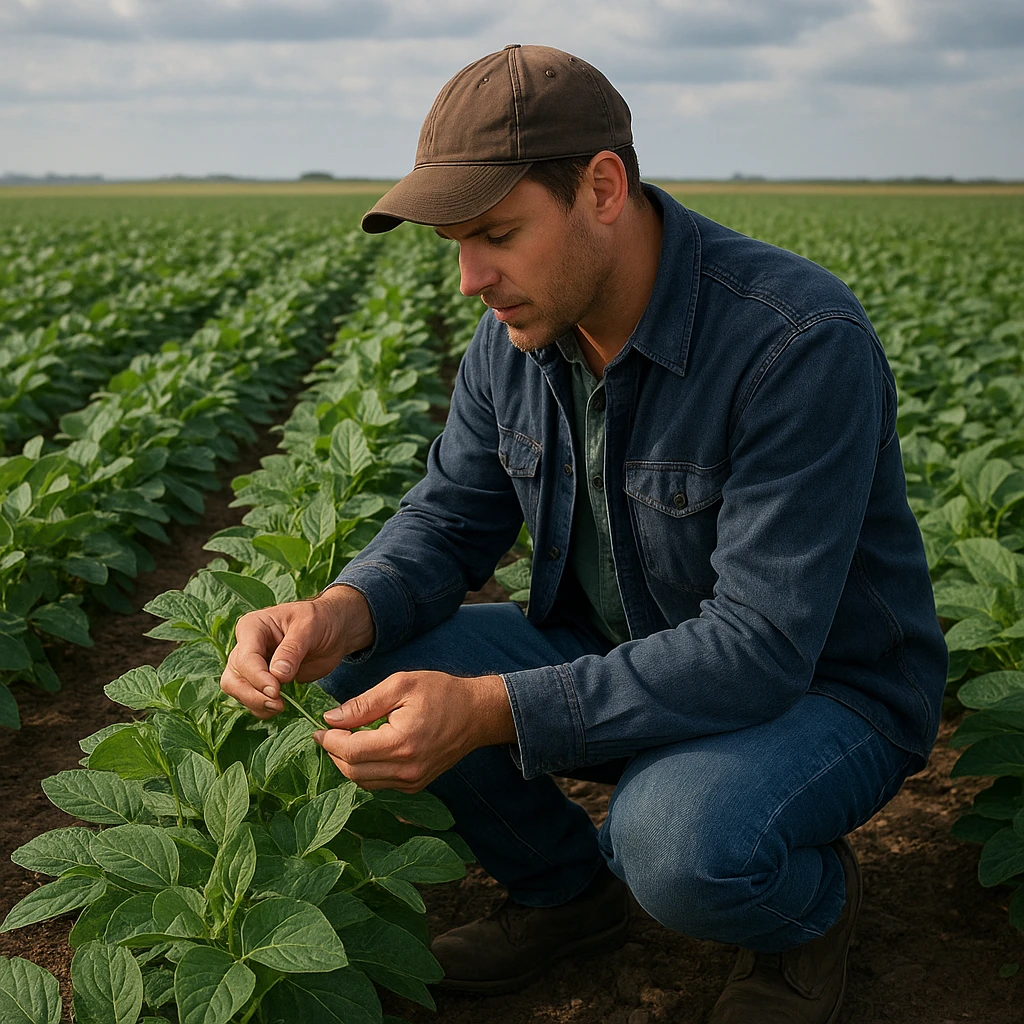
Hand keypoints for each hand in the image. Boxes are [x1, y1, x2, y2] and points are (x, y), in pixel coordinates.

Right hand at [219, 585, 373, 718]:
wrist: (334, 629)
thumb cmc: (320, 620)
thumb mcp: (309, 627)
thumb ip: (292, 650)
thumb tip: (278, 675)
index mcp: (253, 627)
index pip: (245, 658)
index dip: (258, 677)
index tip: (276, 690)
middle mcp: (247, 646)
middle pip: (233, 678)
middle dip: (252, 694)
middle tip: (277, 703)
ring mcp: (252, 665)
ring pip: (238, 691)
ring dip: (256, 703)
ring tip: (281, 706)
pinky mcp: (262, 680)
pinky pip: (252, 699)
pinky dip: (262, 708)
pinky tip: (280, 706)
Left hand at [313, 671, 516, 792]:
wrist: (477, 713)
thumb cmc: (441, 692)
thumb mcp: (401, 685)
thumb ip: (363, 704)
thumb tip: (331, 718)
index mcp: (401, 743)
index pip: (351, 751)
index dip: (329, 740)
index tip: (318, 728)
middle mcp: (407, 769)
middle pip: (353, 771)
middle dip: (334, 752)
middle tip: (328, 732)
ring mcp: (412, 781)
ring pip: (364, 782)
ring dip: (348, 763)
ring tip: (344, 739)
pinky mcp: (416, 785)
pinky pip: (379, 784)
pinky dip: (365, 770)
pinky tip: (365, 749)